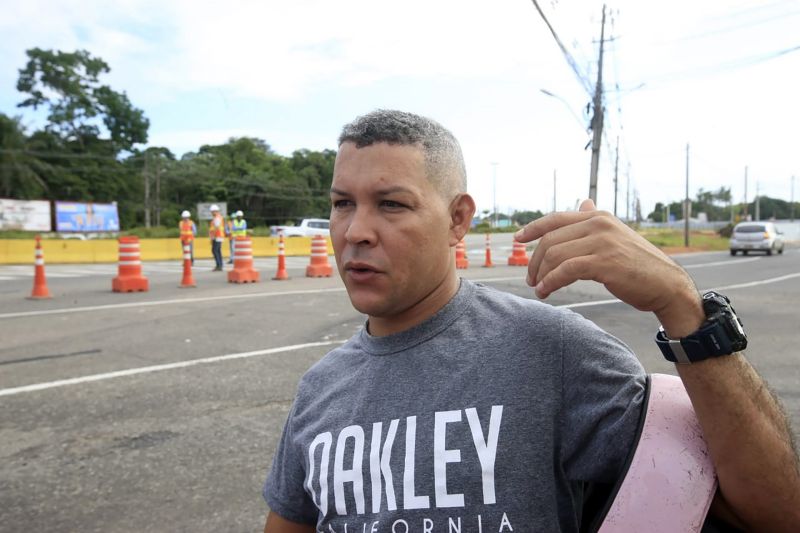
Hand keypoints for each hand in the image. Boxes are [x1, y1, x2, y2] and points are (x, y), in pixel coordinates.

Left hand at [514, 199, 702, 332]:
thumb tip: (582, 202)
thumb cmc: (638, 264)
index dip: (533, 228)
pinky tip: (545, 291)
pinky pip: (566, 270)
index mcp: (598, 216)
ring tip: (538, 288)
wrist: (666, 285)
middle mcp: (599, 224)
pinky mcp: (604, 263)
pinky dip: (551, 281)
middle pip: (550, 239)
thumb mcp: (615, 235)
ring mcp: (602, 242)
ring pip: (555, 255)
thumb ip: (594, 220)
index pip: (555, 218)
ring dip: (540, 274)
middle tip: (530, 278)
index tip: (517, 238)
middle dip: (535, 260)